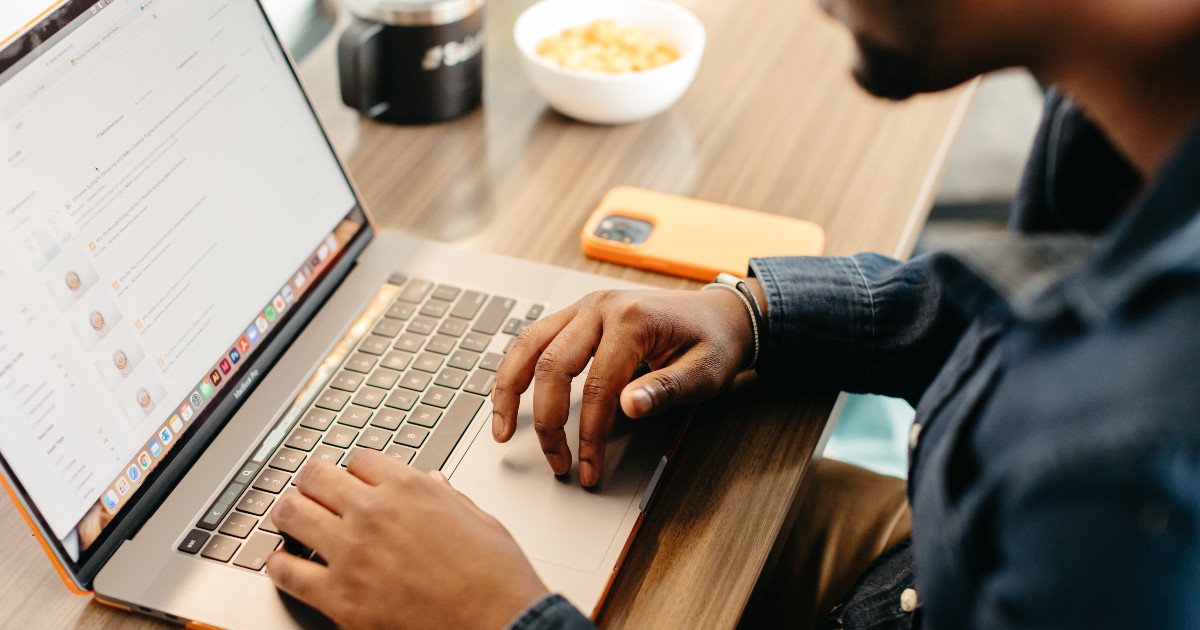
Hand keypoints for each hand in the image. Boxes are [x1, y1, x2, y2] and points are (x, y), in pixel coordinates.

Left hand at [266, 452, 548, 629]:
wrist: (499, 624)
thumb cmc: (496, 578)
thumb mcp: (480, 520)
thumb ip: (449, 498)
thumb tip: (435, 486)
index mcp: (411, 488)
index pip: (360, 460)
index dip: (354, 471)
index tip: (351, 481)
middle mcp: (374, 512)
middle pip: (316, 476)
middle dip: (311, 482)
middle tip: (309, 491)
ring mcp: (351, 552)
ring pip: (291, 513)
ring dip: (288, 514)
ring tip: (288, 519)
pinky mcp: (338, 596)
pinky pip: (286, 571)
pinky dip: (278, 565)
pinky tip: (281, 563)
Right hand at [491, 285, 757, 486]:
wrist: (720, 313)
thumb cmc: (713, 343)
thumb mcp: (705, 372)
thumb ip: (666, 389)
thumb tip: (628, 407)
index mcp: (632, 319)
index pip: (597, 386)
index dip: (589, 434)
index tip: (588, 469)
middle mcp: (600, 308)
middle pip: (552, 365)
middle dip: (547, 420)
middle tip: (555, 460)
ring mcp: (583, 307)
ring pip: (529, 345)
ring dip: (509, 389)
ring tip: (501, 430)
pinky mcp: (576, 315)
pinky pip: (533, 339)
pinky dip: (514, 369)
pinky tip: (507, 397)